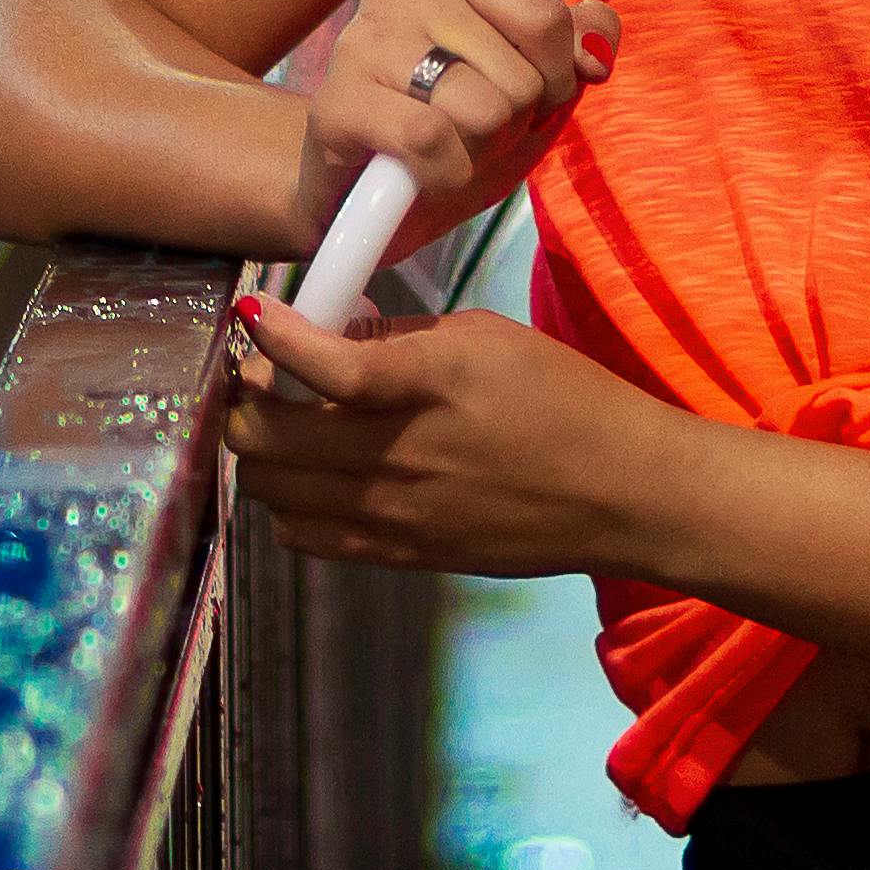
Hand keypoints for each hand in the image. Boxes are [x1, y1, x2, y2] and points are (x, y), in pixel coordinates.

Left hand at [220, 292, 672, 578]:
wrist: (624, 494)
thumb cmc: (565, 400)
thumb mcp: (486, 337)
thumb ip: (400, 338)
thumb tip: (333, 332)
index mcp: (434, 384)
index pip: (325, 366)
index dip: (273, 337)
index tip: (251, 314)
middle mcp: (404, 457)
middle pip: (268, 439)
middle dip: (245, 398)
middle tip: (260, 374)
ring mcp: (397, 515)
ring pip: (271, 490)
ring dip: (260, 451)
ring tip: (282, 424)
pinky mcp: (402, 555)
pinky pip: (304, 536)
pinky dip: (287, 502)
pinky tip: (311, 475)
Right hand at [291, 0, 616, 256]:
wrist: (363, 197)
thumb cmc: (452, 129)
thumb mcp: (530, 84)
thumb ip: (576, 47)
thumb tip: (599, 46)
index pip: (546, 16)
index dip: (555, 79)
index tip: (524, 97)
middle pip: (522, 76)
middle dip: (511, 124)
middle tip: (468, 128)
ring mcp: (362, 40)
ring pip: (483, 110)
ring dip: (477, 152)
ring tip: (443, 147)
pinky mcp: (338, 102)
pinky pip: (433, 142)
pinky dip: (443, 174)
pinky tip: (418, 171)